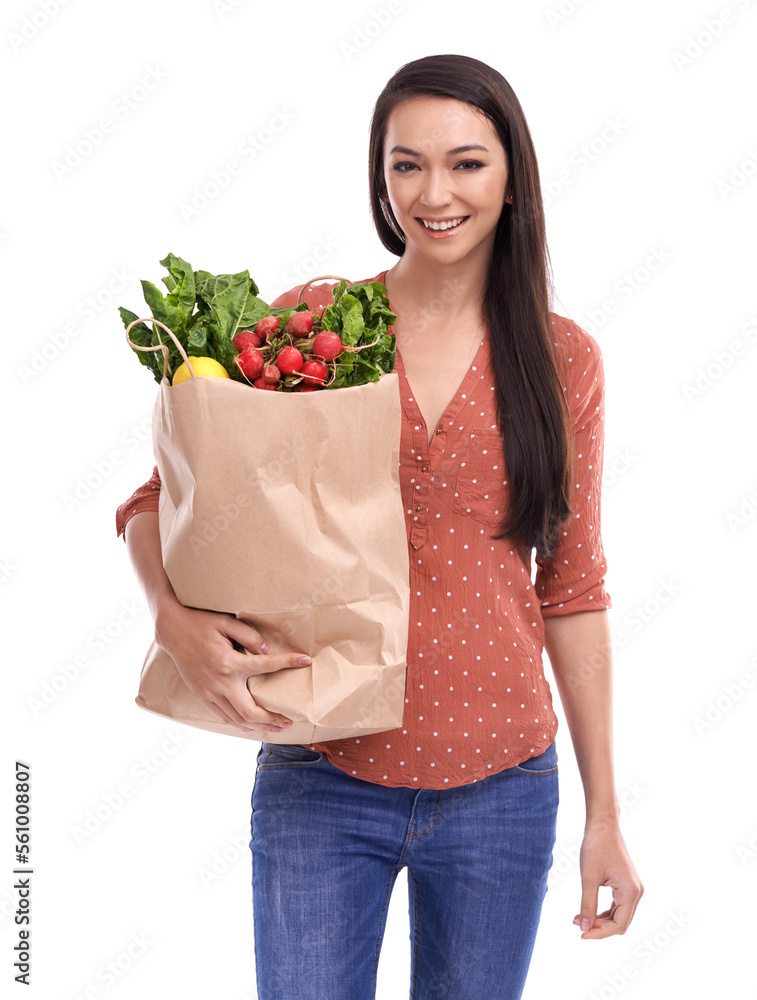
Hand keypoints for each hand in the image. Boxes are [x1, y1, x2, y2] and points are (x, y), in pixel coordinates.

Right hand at [155, 601, 309, 733]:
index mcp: (229, 662)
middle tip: (288, 721)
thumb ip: (249, 636)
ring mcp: (209, 693)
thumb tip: (268, 651)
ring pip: (236, 719)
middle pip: (250, 712)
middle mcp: (220, 682)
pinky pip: (223, 716)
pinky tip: (251, 724)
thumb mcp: (226, 622)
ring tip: (275, 727)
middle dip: (272, 719)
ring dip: (258, 726)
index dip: (289, 663)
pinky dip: (239, 723)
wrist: (172, 631)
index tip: (306, 660)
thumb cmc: (201, 623)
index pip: (266, 666)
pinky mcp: (201, 696)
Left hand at [573, 820, 643, 938]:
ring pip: (618, 915)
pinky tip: (587, 911)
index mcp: (631, 891)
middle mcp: (636, 892)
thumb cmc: (596, 847)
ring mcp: (632, 888)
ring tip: (578, 919)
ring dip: (600, 920)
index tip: (582, 935)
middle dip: (600, 927)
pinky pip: (616, 905)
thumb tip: (584, 928)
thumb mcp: (589, 877)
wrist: (603, 825)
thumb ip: (587, 904)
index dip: (601, 933)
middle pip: (620, 922)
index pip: (619, 925)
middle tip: (577, 926)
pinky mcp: (625, 884)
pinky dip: (603, 911)